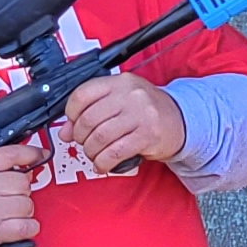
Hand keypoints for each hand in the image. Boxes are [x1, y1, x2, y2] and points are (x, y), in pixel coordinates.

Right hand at [0, 143, 43, 246]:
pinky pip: (24, 227)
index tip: (40, 155)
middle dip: (21, 191)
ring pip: (26, 205)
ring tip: (10, 214)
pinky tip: (20, 227)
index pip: (10, 154)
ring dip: (23, 211)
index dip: (31, 154)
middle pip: (23, 182)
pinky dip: (28, 228)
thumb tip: (18, 167)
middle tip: (11, 197)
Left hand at [61, 75, 185, 173]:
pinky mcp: (148, 135)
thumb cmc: (147, 111)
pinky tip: (103, 165)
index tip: (73, 125)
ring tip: (94, 155)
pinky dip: (103, 163)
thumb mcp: (119, 103)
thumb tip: (65, 132)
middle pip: (89, 119)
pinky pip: (115, 152)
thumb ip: (91, 112)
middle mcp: (130, 94)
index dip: (71, 114)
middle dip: (81, 137)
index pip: (82, 94)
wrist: (182, 120)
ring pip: (100, 138)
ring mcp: (140, 114)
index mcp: (119, 82)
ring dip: (91, 152)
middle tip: (84, 143)